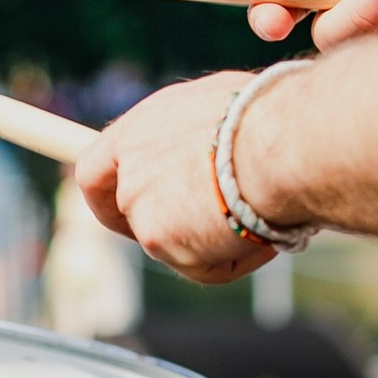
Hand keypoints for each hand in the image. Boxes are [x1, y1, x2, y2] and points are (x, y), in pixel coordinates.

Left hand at [73, 72, 274, 284]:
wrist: (283, 143)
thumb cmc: (269, 116)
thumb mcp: (218, 109)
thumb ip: (192, 138)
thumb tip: (210, 152)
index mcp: (139, 131)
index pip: (94, 170)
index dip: (107, 195)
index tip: (127, 207)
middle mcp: (129, 171)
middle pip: (131, 217)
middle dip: (170, 231)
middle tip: (213, 233)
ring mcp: (140, 209)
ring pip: (176, 246)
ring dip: (219, 242)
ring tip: (268, 215)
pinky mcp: (160, 242)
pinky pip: (205, 268)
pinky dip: (238, 260)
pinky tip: (266, 235)